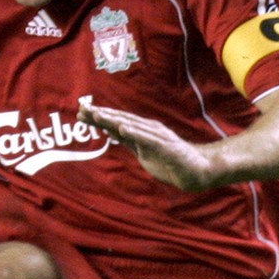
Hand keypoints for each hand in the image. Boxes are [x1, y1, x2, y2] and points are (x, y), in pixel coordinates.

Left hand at [78, 98, 217, 190]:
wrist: (197, 170)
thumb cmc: (169, 160)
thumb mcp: (142, 150)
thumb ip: (128, 140)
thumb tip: (110, 131)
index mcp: (142, 130)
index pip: (117, 121)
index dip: (99, 116)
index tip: (81, 112)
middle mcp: (149, 129)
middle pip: (121, 120)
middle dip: (101, 115)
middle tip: (82, 109)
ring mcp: (158, 137)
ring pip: (132, 127)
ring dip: (113, 120)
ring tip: (97, 115)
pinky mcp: (167, 148)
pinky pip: (149, 140)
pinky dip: (136, 134)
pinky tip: (123, 129)